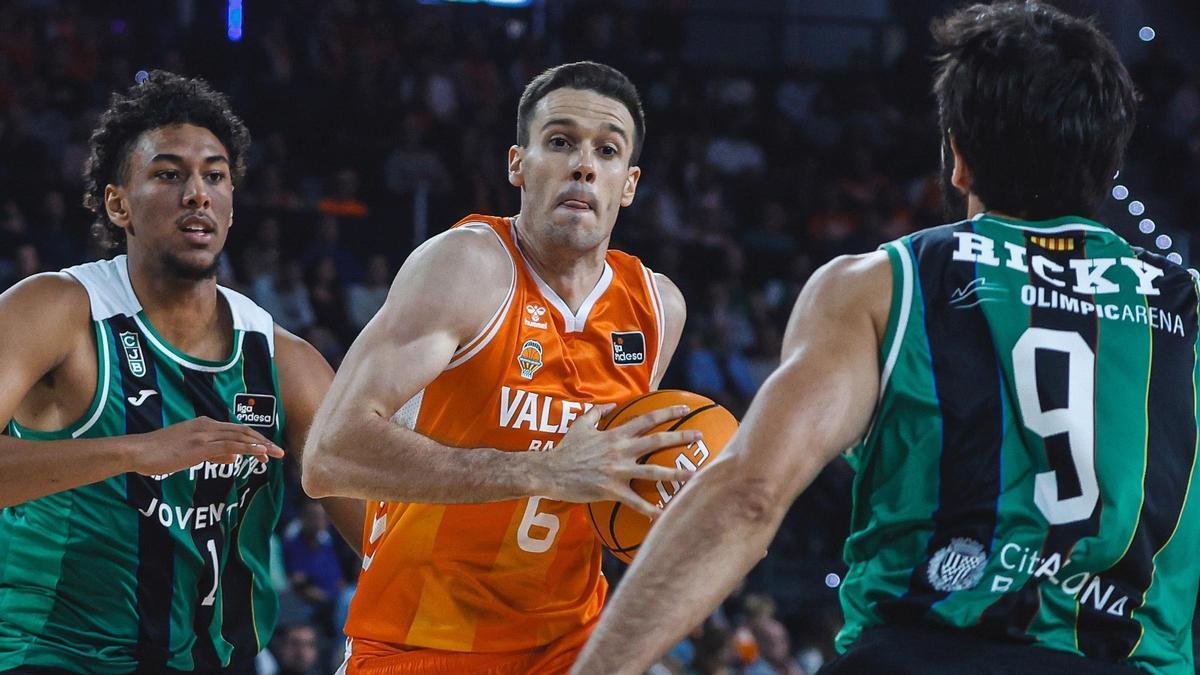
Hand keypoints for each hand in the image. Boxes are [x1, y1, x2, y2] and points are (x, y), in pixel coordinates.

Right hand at [127, 416, 284, 475]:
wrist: (138, 451)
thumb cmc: (159, 454)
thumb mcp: (189, 452)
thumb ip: (212, 454)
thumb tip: (233, 459)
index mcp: (204, 424)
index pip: (236, 430)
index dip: (254, 439)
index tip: (267, 449)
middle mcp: (207, 426)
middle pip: (242, 432)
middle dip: (263, 441)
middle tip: (279, 451)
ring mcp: (203, 435)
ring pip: (239, 438)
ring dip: (260, 446)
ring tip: (275, 454)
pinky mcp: (199, 447)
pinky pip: (229, 447)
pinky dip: (247, 449)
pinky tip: (259, 454)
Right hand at [538, 404, 700, 518]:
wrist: (550, 471)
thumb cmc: (566, 449)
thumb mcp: (580, 425)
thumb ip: (596, 413)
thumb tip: (608, 406)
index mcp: (616, 434)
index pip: (647, 419)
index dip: (668, 412)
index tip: (686, 409)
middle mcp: (621, 450)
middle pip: (657, 440)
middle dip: (681, 437)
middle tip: (700, 436)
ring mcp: (617, 470)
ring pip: (653, 471)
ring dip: (676, 473)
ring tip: (695, 475)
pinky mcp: (611, 489)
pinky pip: (635, 502)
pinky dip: (650, 510)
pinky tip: (663, 515)